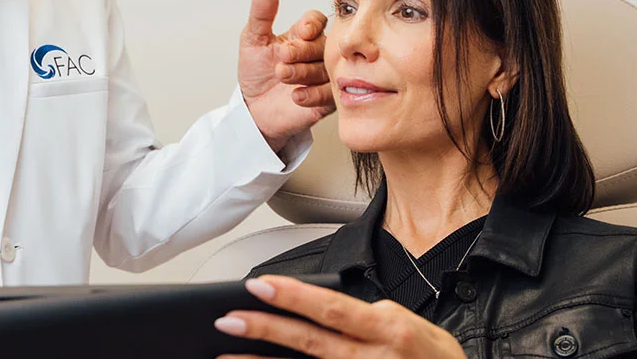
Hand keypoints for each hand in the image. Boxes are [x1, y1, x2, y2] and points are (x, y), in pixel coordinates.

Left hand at [215, 276, 467, 358]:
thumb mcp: (410, 326)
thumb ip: (367, 317)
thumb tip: (321, 306)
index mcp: (389, 329)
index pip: (331, 309)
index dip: (292, 296)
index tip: (258, 284)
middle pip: (310, 343)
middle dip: (265, 329)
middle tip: (227, 319)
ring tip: (226, 355)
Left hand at [238, 0, 333, 152]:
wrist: (253, 108)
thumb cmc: (256, 72)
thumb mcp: (253, 40)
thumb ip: (261, 14)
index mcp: (302, 35)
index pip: (316, 20)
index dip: (312, 24)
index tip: (302, 31)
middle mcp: (317, 53)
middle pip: (322, 44)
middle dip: (302, 50)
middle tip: (283, 57)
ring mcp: (324, 76)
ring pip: (325, 69)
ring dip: (303, 72)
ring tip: (282, 75)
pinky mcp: (327, 99)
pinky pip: (329, 95)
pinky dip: (312, 94)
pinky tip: (296, 95)